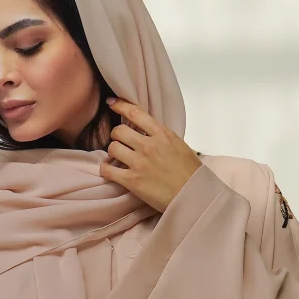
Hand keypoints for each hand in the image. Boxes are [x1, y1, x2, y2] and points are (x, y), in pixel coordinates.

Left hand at [99, 97, 202, 213]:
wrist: (192, 195)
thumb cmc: (190, 173)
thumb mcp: (180, 146)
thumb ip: (163, 137)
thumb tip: (151, 133)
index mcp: (162, 134)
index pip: (136, 113)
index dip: (120, 106)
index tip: (112, 104)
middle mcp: (149, 145)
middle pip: (119, 131)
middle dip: (116, 135)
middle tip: (120, 142)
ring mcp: (139, 163)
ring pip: (112, 148)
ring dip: (112, 152)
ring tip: (117, 158)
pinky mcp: (132, 181)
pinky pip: (108, 170)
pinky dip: (106, 169)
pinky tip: (109, 170)